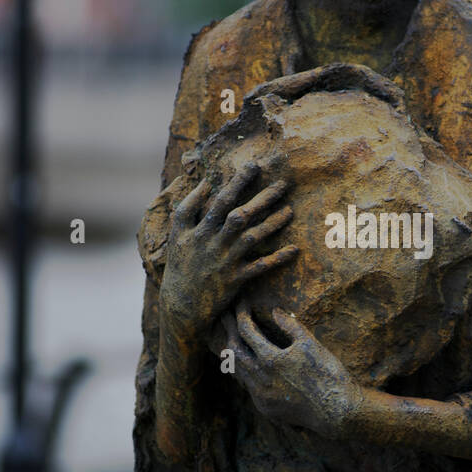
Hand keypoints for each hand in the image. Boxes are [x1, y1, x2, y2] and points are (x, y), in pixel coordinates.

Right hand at [159, 159, 296, 342]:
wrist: (180, 305)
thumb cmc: (180, 264)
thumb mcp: (177, 234)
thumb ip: (189, 207)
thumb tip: (205, 182)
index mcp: (198, 230)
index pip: (219, 201)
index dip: (236, 183)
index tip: (254, 166)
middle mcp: (212, 243)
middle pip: (239, 216)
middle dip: (262, 198)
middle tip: (283, 184)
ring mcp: (224, 262)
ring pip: (251, 238)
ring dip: (272, 223)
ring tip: (290, 211)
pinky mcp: (235, 280)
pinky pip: (259, 268)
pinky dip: (276, 258)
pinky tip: (294, 249)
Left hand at [222, 305, 363, 438]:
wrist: (336, 411)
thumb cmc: (328, 374)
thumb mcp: (311, 344)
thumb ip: (290, 326)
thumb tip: (275, 311)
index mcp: (271, 360)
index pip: (246, 331)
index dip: (241, 314)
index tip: (240, 303)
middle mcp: (260, 379)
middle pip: (233, 350)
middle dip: (228, 330)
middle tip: (224, 316)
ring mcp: (261, 396)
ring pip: (237, 370)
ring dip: (232, 353)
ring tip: (228, 339)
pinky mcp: (266, 408)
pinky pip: (247, 386)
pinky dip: (243, 372)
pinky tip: (245, 366)